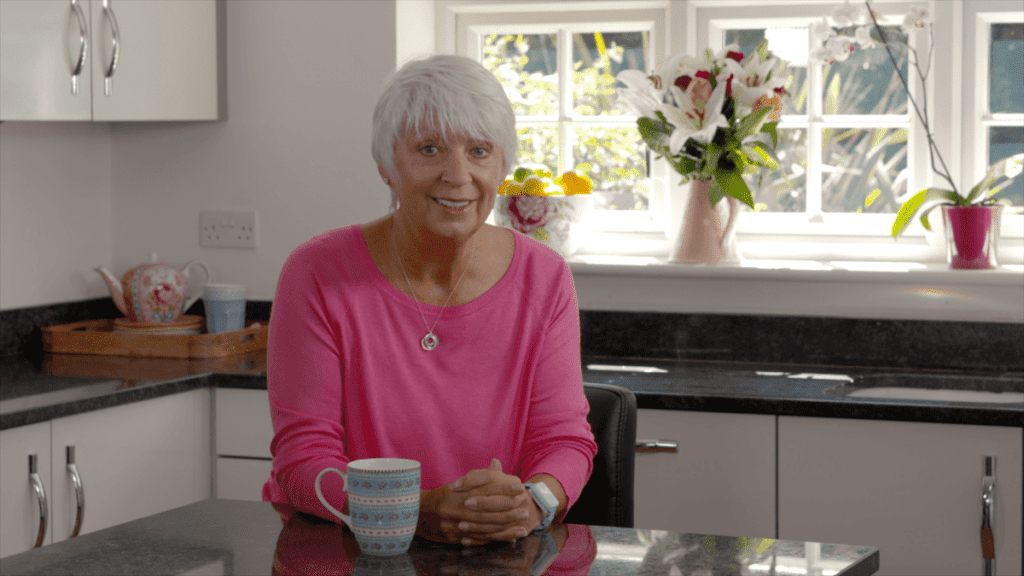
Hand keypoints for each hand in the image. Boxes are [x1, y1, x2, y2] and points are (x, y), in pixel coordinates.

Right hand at [420, 459, 537, 545]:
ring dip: (505, 527)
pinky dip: (494, 539)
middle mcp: (456, 506)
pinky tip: (508, 539)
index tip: (519, 486)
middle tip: (525, 510)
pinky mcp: (453, 537)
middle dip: (507, 510)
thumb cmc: (443, 497)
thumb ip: (480, 476)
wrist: (417, 514)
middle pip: (486, 509)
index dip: (503, 487)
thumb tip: (497, 462)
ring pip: (484, 526)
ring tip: (522, 527)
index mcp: (458, 491)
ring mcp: (454, 523)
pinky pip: (477, 539)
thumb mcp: (460, 484)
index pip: (485, 488)